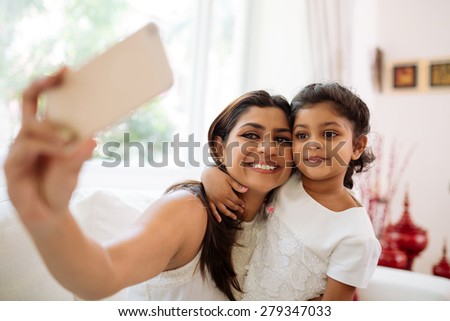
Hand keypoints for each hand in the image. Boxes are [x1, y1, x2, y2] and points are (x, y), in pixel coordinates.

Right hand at [4, 68, 95, 228]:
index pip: (41, 101)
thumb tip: (93, 137)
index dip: (50, 84)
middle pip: (28, 102)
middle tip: (59, 75)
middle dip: (42, 85)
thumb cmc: (61, 187)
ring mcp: (19, 150)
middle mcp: (28, 136)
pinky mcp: (12, 166)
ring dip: (51, 129)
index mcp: (43, 132)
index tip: (66, 69)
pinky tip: (60, 151)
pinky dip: (45, 147)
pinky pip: (26, 148)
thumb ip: (80, 152)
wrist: (49, 214)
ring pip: (30, 127)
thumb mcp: (75, 167)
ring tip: (68, 139)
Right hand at [201, 166, 247, 221]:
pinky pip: (213, 210)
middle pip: (231, 206)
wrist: (207, 174)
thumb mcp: (229, 179)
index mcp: (227, 192)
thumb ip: (237, 186)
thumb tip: (246, 190)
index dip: (241, 203)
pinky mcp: (209, 200)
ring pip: (223, 210)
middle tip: (242, 211)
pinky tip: (219, 220)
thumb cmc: (219, 175)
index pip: (236, 201)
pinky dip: (216, 216)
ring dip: (229, 214)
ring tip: (234, 217)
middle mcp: (221, 198)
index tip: (244, 205)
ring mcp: (215, 200)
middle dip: (237, 209)